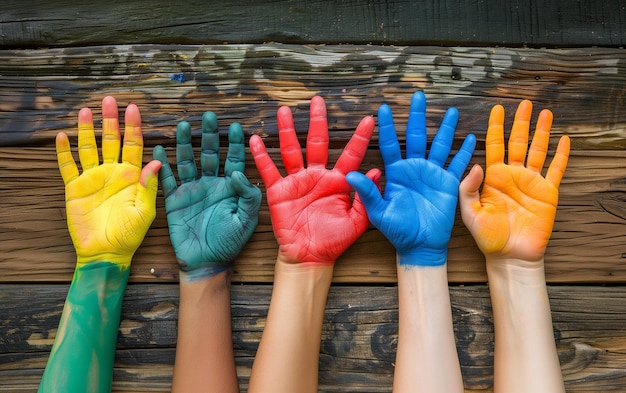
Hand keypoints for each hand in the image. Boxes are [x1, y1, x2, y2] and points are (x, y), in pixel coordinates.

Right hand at [56, 96, 160, 267]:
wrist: (106, 252)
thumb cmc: (130, 235)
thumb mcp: (144, 212)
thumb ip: (149, 187)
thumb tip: (156, 163)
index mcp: (132, 176)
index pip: (133, 146)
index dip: (133, 127)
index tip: (133, 108)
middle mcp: (113, 172)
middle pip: (111, 141)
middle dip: (110, 120)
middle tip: (109, 100)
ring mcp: (93, 178)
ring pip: (89, 148)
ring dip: (87, 130)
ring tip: (85, 110)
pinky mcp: (75, 188)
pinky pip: (68, 166)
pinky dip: (64, 152)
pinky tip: (62, 136)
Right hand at [153, 112, 260, 279]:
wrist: (206, 262)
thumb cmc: (230, 243)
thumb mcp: (246, 220)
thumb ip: (248, 196)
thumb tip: (240, 173)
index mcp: (230, 187)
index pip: (234, 159)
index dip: (234, 143)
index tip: (236, 126)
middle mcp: (211, 184)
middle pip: (210, 153)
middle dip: (209, 135)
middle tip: (208, 116)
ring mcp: (192, 190)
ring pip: (188, 161)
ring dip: (185, 144)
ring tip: (183, 125)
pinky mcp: (174, 200)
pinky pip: (167, 180)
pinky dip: (162, 166)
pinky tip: (159, 150)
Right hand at [249, 96, 378, 265]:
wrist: (310, 257)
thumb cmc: (335, 241)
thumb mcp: (357, 222)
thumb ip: (366, 197)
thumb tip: (376, 171)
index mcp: (338, 182)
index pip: (351, 154)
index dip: (360, 137)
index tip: (369, 119)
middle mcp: (317, 176)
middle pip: (318, 142)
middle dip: (318, 122)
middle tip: (318, 101)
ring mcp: (297, 181)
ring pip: (291, 150)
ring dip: (287, 131)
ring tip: (284, 111)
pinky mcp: (279, 191)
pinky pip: (270, 171)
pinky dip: (262, 156)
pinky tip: (256, 140)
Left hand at [347, 91, 475, 265]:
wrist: (418, 246)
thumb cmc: (396, 230)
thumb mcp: (377, 212)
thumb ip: (367, 193)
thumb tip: (350, 175)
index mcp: (395, 172)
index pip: (389, 144)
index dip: (388, 126)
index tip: (384, 108)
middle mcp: (414, 168)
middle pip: (416, 136)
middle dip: (417, 116)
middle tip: (418, 95)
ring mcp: (432, 174)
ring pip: (440, 145)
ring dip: (446, 128)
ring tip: (451, 110)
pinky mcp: (448, 184)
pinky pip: (457, 165)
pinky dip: (464, 152)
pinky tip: (470, 137)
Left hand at [459, 100, 569, 262]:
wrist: (509, 256)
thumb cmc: (487, 237)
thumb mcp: (469, 213)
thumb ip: (468, 189)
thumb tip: (476, 165)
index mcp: (493, 177)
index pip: (494, 146)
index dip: (495, 127)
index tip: (496, 108)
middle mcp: (512, 175)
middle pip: (518, 142)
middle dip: (520, 122)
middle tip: (524, 103)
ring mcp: (531, 183)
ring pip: (538, 151)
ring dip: (542, 132)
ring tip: (546, 112)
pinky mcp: (547, 193)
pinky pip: (556, 170)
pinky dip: (561, 155)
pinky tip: (564, 140)